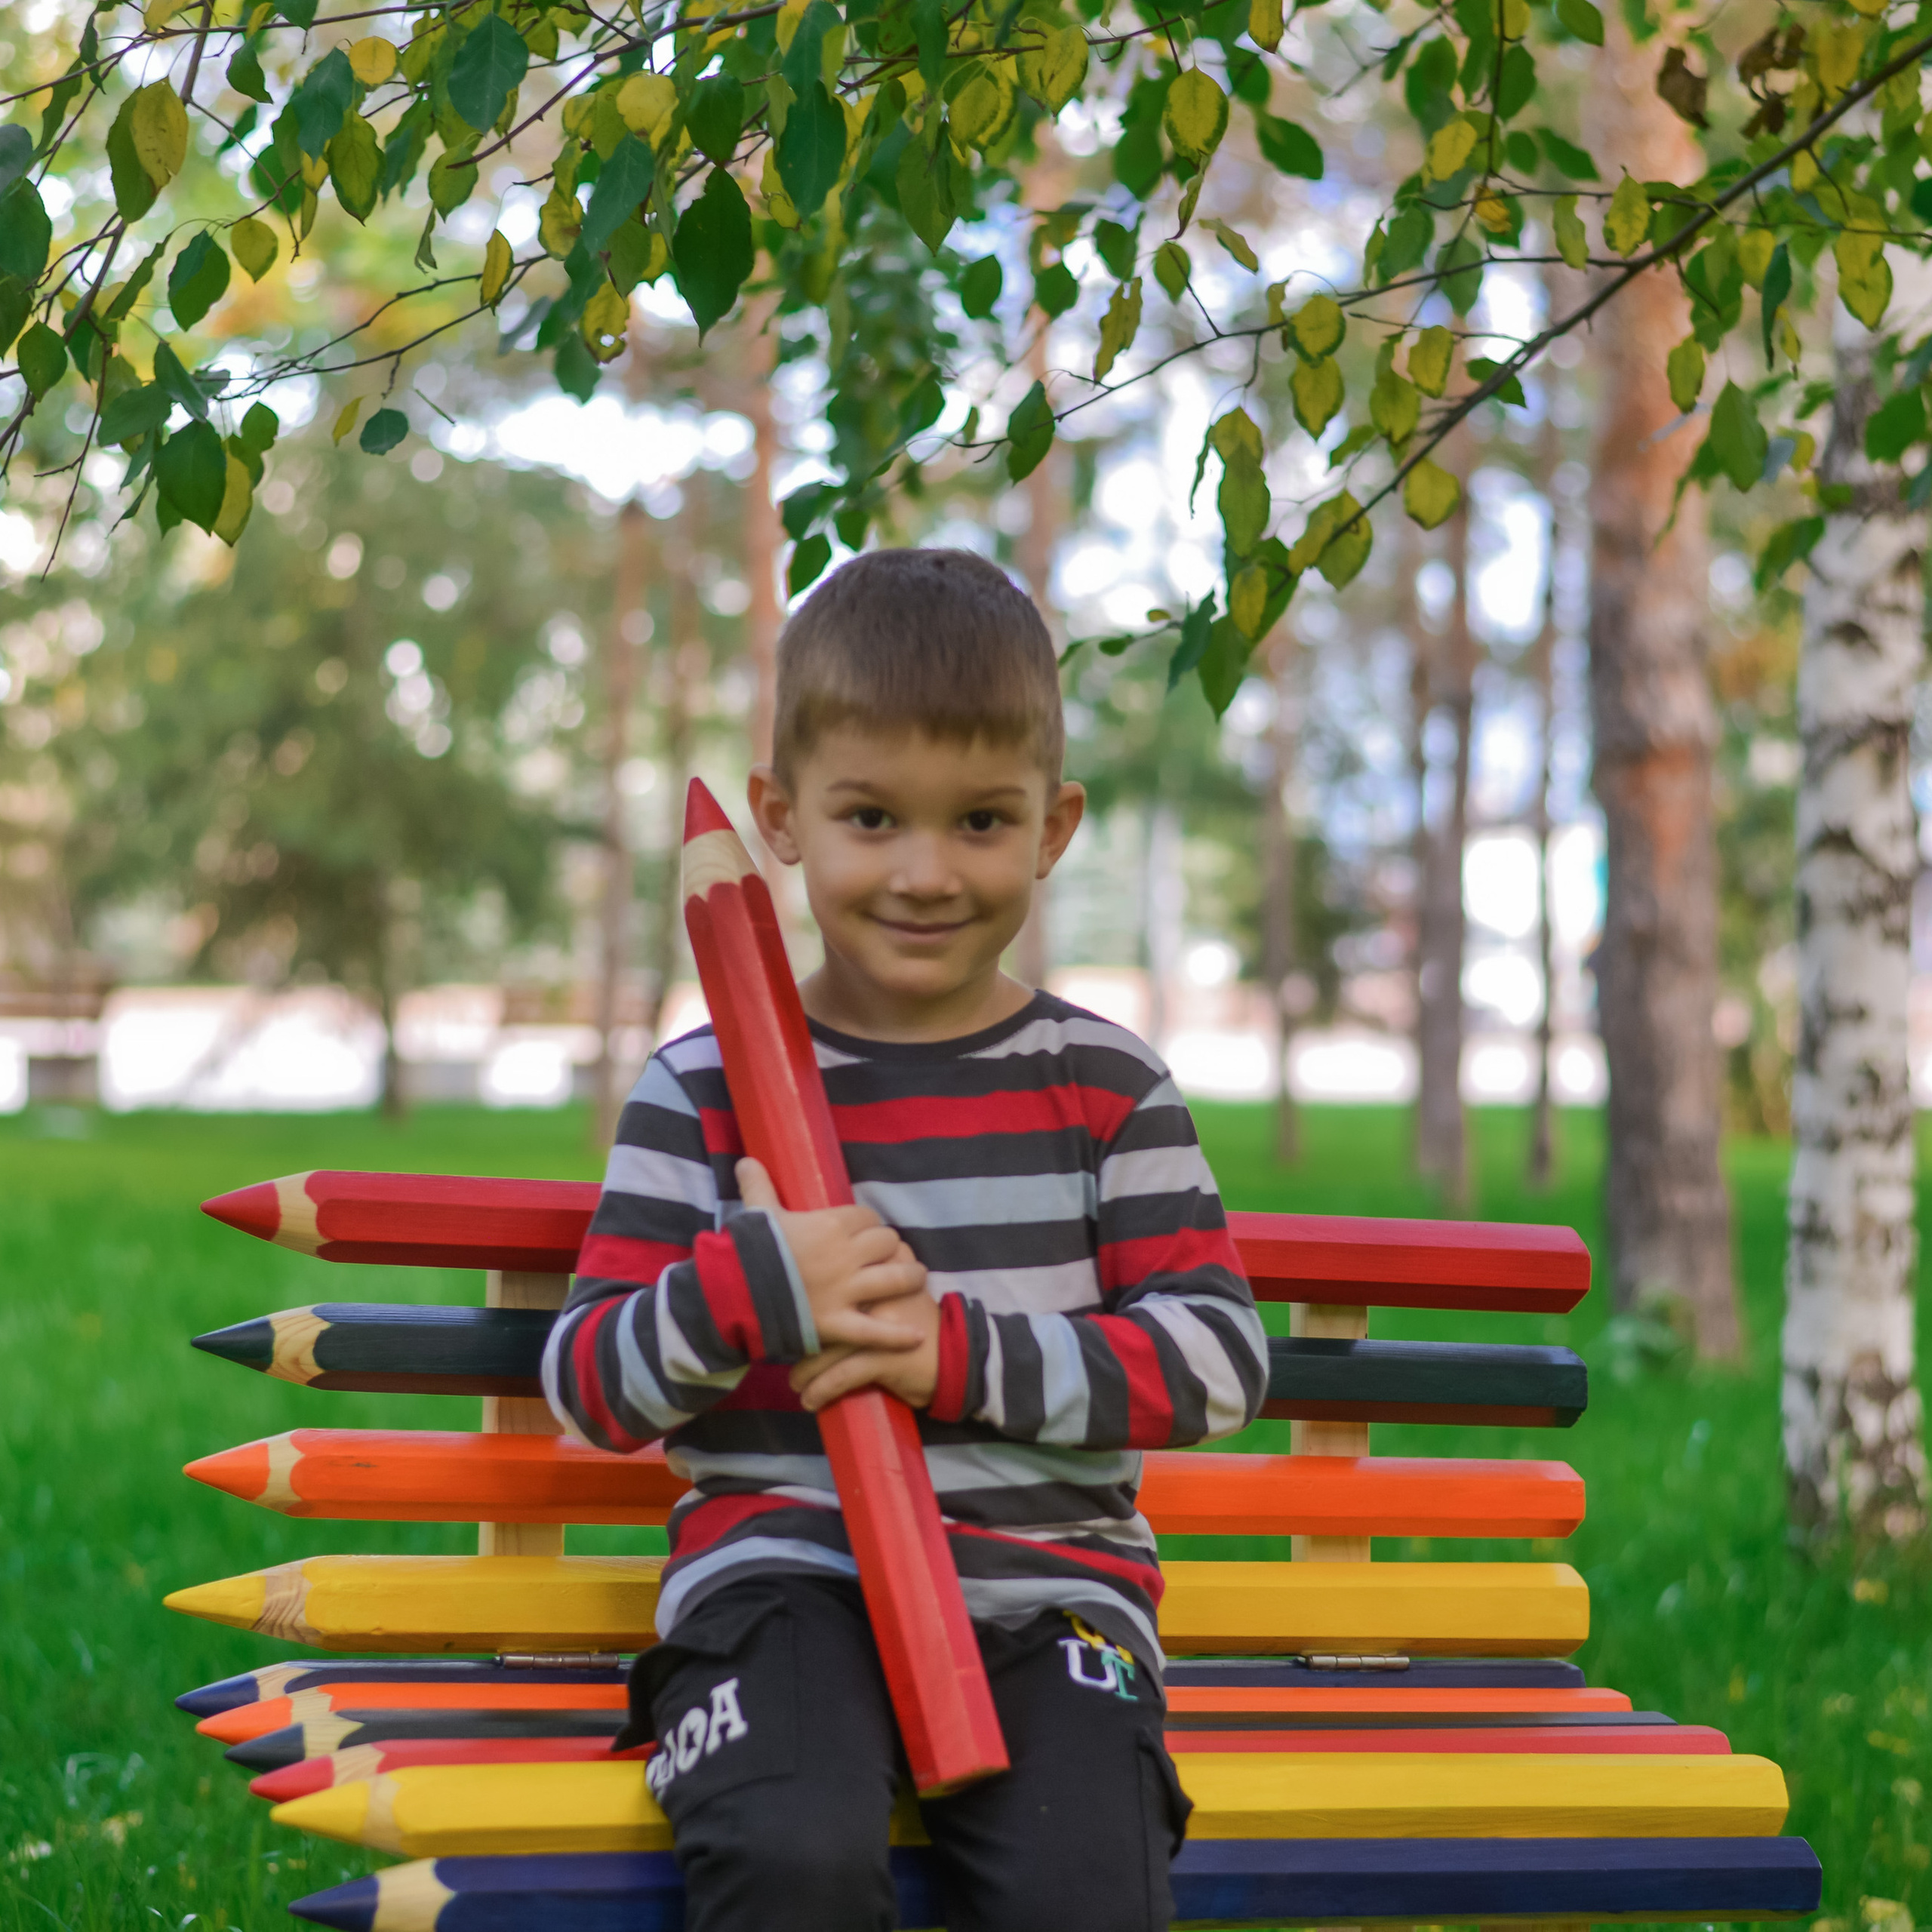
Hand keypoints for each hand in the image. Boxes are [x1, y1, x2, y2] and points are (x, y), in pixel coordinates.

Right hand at [736, 1158, 928, 1352]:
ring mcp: (844, 1292)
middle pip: (887, 1243)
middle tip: (887, 1254)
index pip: (867, 1217)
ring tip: (917, 1278)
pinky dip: (898, 1335)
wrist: (733, 1291)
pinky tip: (917, 1335)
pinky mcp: (837, 1324)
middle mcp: (845, 1256)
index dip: (869, 1223)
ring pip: (895, 1279)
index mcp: (830, 1225)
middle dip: (890, 1247)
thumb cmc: (747, 1249)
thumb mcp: (757, 1213)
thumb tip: (747, 1161)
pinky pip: (875, 1331)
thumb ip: (758, 1186)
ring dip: (910, 1277)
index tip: (865, 1230)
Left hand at [789, 1283, 939, 1411]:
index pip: (831, 1284)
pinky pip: (842, 1375)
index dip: (804, 1304)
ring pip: (827, 1348)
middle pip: (823, 1315)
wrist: (957, 1356)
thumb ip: (867, 1282)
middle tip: (786, 1353)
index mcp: (880, 1272)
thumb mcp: (896, 1292)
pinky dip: (822, 1390)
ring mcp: (881, 1326)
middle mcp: (878, 1293)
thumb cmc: (918, 1326)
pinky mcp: (885, 1357)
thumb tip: (819, 1288)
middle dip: (799, 1339)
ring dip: (805, 1371)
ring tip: (797, 1383)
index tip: (789, 1319)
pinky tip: (811, 1402)